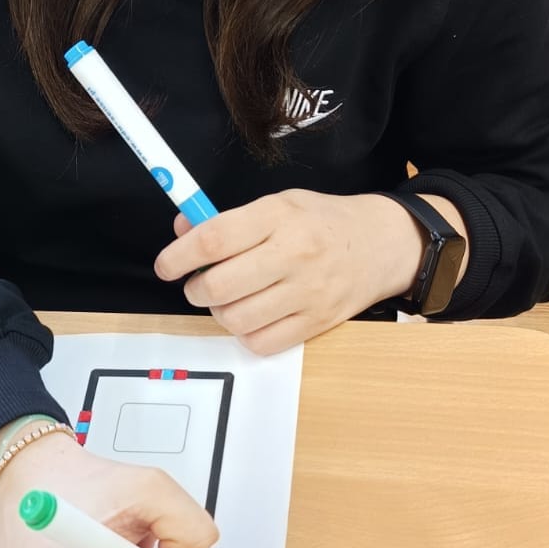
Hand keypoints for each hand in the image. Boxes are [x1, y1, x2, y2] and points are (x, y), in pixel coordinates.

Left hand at [154, 190, 440, 354]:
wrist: (382, 245)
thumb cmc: (322, 222)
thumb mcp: (278, 205)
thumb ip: (228, 220)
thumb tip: (182, 231)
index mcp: (279, 216)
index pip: (214, 239)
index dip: (178, 256)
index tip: (166, 265)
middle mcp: (293, 254)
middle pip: (219, 285)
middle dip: (195, 290)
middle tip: (198, 285)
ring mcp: (307, 292)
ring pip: (236, 319)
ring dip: (219, 313)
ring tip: (227, 301)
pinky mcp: (317, 323)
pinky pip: (261, 342)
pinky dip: (245, 334)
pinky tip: (251, 317)